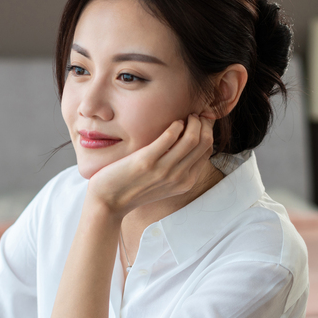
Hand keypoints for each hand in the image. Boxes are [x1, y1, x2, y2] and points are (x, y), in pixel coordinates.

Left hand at [87, 114, 214, 216]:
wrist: (109, 201)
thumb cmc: (133, 188)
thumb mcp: (163, 183)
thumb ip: (177, 168)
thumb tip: (187, 143)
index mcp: (185, 182)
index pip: (207, 151)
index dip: (208, 132)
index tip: (201, 122)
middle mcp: (178, 177)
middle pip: (204, 142)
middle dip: (204, 124)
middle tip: (195, 115)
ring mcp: (163, 170)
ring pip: (192, 138)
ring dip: (192, 122)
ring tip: (186, 116)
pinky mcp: (146, 161)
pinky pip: (170, 136)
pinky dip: (175, 125)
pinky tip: (173, 123)